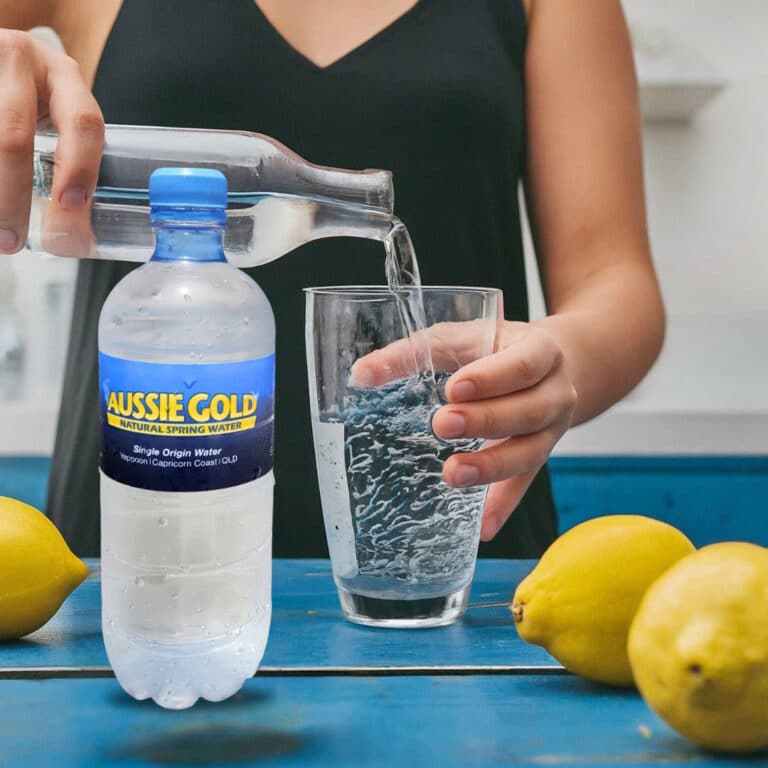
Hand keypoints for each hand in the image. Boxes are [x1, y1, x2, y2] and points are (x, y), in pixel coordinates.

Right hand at [0, 29, 103, 254]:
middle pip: (14, 139)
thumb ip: (67, 151)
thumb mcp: (54, 107)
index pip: (83, 124)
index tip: (71, 208)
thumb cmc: (28, 92)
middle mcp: (20, 60)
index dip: (79, 169)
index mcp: (62, 75)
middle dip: (12, 199)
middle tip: (11, 241)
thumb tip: (73, 234)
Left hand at [351, 320, 576, 541]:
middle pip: (528, 411)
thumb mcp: (461, 339)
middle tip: (442, 425)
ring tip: (452, 474)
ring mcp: (550, 432)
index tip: (455, 388)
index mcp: (540, 352)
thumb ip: (413, 353)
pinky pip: (523, 486)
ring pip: (529, 453)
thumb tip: (362, 375)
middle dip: (486, 421)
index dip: (493, 378)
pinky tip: (481, 528)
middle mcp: (555, 393)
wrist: (548, 367)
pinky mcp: (538, 459)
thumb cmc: (494, 349)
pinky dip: (501, 507)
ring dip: (491, 468)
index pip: (523, 364)